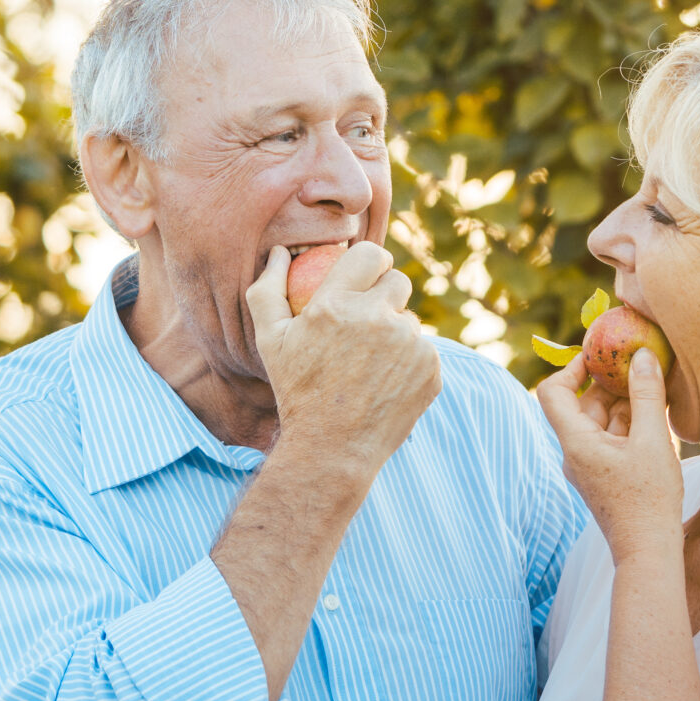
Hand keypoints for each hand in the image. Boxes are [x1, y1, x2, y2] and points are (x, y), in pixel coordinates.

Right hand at [247, 243, 440, 472]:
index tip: (366, 275)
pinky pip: (424, 350)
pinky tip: (385, 383)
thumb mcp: (270, 341)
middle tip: (368, 320)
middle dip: (385, 294)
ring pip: (410, 320)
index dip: (371, 262)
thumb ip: (268, 289)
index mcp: (337, 305)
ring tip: (369, 363)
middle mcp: (377, 319)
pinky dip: (409, 361)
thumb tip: (282, 252)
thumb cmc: (296, 391)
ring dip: (395, 332)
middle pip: (399, 281)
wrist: (332, 448)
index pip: (372, 254)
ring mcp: (410, 345)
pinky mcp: (431, 369)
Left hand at [534, 347, 684, 565]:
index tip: (598, 352)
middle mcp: (575, 452)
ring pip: (601, 420)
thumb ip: (647, 395)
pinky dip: (630, 421)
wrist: (648, 550)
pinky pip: (612, 437)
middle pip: (583, 403)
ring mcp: (590, 465)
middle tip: (636, 358)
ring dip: (624, 400)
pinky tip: (655, 409)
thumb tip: (643, 355)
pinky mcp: (605, 474)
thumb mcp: (654, 441)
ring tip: (653, 379)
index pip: (552, 393)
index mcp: (575, 442)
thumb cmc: (649, 499)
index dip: (571, 367)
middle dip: (608, 380)